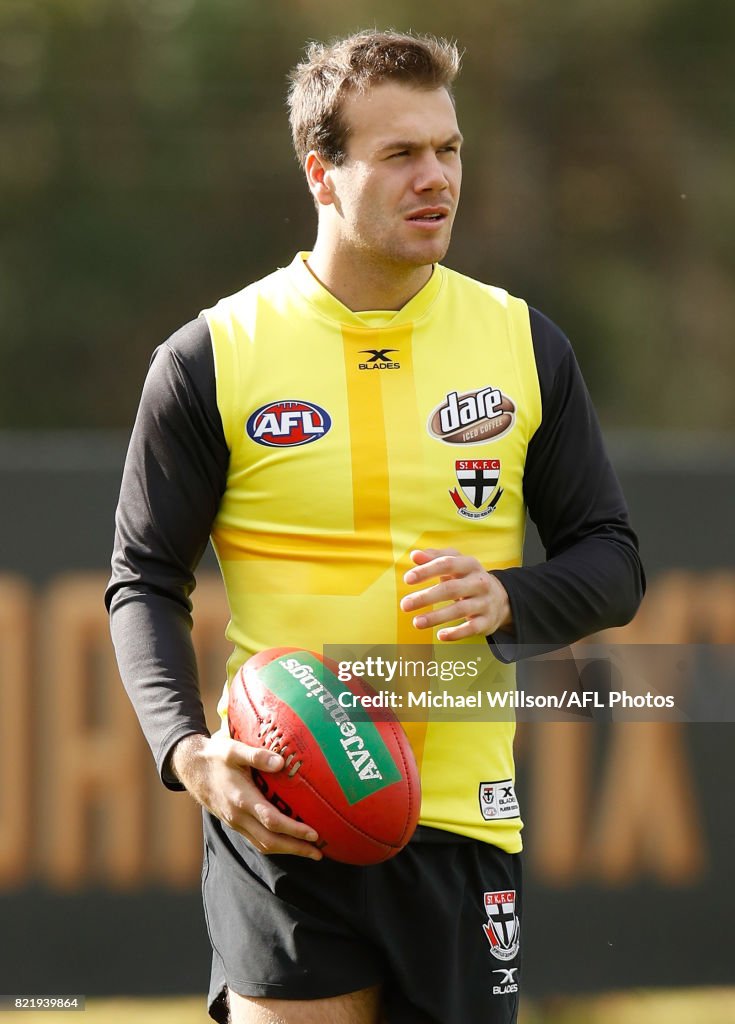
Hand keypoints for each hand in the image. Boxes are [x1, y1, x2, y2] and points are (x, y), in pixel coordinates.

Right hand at [171, 730, 321, 858]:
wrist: (191, 768)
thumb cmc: (215, 757)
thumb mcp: (233, 749)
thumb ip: (257, 755)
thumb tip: (281, 762)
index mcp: (241, 799)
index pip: (271, 821)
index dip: (293, 830)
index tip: (314, 833)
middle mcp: (238, 816)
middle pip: (270, 841)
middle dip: (296, 848)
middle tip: (319, 852)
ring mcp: (236, 823)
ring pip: (263, 845)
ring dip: (287, 850)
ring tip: (309, 851)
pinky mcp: (235, 823)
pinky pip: (257, 840)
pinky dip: (275, 844)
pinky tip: (289, 843)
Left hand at [400, 547, 512, 640]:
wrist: (500, 598)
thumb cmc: (467, 577)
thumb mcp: (455, 563)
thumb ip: (434, 557)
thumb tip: (414, 555)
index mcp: (470, 564)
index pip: (447, 564)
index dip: (427, 571)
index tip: (407, 579)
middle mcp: (479, 582)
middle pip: (451, 589)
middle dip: (426, 597)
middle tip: (404, 605)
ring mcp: (485, 602)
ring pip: (459, 610)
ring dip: (436, 617)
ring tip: (416, 623)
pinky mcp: (486, 621)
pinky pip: (471, 628)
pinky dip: (456, 633)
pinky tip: (440, 635)